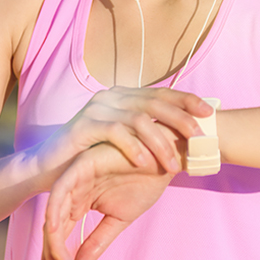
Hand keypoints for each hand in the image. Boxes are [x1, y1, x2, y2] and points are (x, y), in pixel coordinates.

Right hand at [33, 86, 209, 186]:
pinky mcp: (85, 125)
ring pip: (139, 118)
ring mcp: (97, 108)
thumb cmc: (90, 155)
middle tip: (200, 138)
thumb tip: (182, 134)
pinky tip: (145, 163)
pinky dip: (134, 147)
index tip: (210, 112)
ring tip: (173, 163)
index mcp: (123, 95)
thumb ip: (145, 131)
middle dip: (181, 119)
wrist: (50, 166)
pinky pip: (116, 132)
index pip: (161, 93)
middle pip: (154, 102)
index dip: (186, 100)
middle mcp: (112, 96)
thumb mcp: (123, 140)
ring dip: (160, 141)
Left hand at [41, 139, 178, 259]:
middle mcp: (75, 191)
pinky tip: (55, 231)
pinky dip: (55, 210)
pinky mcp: (82, 165)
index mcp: (82, 202)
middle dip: (52, 255)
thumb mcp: (119, 220)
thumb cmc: (144, 182)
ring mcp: (76, 178)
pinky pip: (62, 188)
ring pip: (54, 212)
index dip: (58, 258)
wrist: (166, 157)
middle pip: (53, 227)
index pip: (62, 234)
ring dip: (53, 240)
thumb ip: (97, 241)